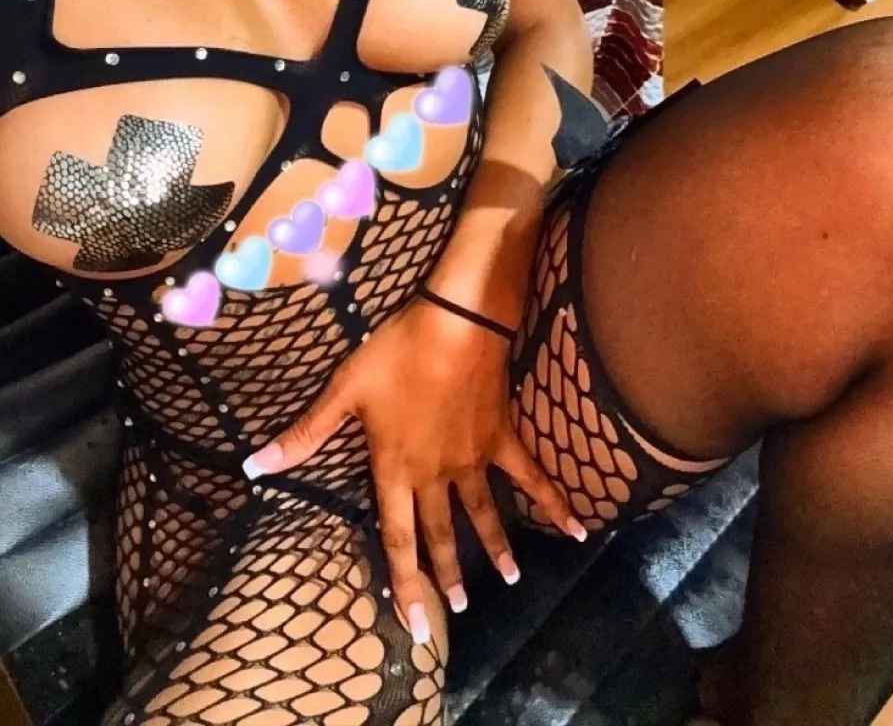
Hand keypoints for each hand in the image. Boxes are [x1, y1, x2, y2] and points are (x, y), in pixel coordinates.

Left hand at [242, 298, 586, 643]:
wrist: (455, 325)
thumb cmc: (395, 356)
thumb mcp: (343, 393)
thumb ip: (304, 435)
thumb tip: (253, 467)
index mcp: (396, 470)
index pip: (398, 539)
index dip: (405, 585)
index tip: (416, 628)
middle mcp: (437, 476)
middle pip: (441, 534)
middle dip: (446, 576)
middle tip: (456, 611)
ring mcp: (474, 460)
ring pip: (484, 514)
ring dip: (494, 550)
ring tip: (509, 580)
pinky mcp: (501, 438)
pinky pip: (530, 476)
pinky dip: (553, 502)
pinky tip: (578, 529)